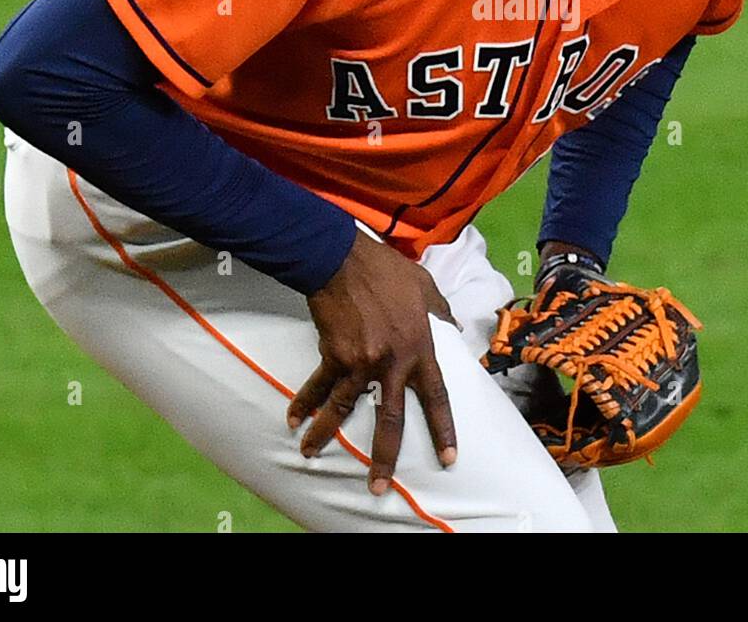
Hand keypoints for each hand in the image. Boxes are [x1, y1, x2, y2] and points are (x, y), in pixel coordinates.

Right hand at [287, 228, 459, 494]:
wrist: (344, 259)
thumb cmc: (387, 270)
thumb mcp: (426, 286)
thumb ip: (441, 310)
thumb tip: (454, 325)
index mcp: (420, 348)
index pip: (437, 397)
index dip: (443, 430)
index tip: (449, 459)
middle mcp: (393, 362)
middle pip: (390, 420)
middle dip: (384, 457)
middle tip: (379, 488)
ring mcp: (361, 361)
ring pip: (344, 410)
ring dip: (325, 435)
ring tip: (311, 455)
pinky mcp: (333, 355)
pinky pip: (318, 386)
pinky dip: (304, 403)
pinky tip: (293, 420)